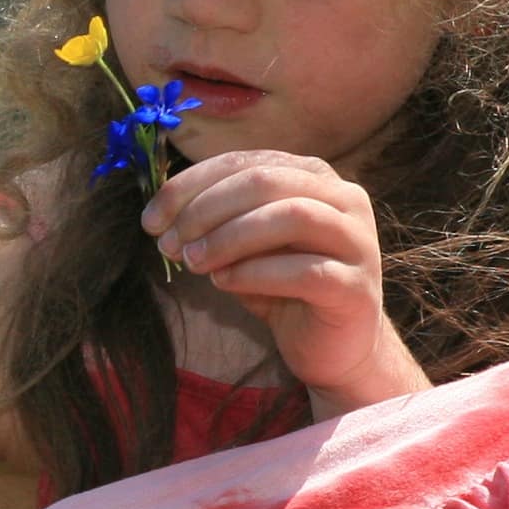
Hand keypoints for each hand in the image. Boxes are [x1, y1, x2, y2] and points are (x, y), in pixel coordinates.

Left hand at [139, 150, 428, 414]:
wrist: (332, 347)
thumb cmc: (281, 288)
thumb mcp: (241, 246)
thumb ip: (213, 221)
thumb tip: (161, 216)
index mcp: (312, 177)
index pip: (244, 161)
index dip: (189, 185)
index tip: (151, 219)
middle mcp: (344, 199)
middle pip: (266, 180)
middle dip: (205, 209)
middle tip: (168, 243)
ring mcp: (357, 241)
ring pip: (292, 216)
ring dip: (229, 237)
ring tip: (193, 261)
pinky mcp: (356, 287)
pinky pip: (305, 270)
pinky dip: (254, 273)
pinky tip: (224, 283)